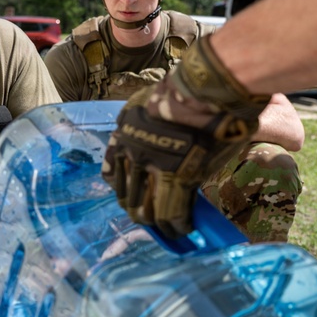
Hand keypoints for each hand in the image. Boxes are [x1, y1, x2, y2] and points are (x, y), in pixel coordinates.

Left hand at [102, 36, 268, 238]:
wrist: (204, 87)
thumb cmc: (186, 88)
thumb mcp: (151, 104)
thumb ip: (148, 128)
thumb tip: (160, 144)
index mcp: (122, 133)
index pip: (112, 174)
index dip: (123, 189)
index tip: (133, 197)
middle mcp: (130, 154)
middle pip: (127, 197)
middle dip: (139, 211)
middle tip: (151, 219)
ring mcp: (152, 168)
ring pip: (147, 210)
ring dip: (158, 224)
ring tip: (169, 230)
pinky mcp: (177, 179)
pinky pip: (172, 212)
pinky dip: (179, 225)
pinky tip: (185, 229)